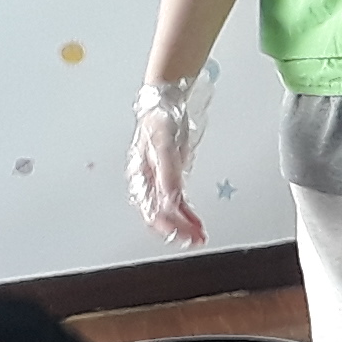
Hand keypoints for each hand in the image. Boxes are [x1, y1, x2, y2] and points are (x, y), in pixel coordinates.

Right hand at [129, 75, 208, 247]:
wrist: (166, 101)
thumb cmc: (160, 119)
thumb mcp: (164, 143)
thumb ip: (168, 172)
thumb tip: (171, 199)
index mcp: (141, 176)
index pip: (152, 210)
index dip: (169, 225)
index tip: (185, 234)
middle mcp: (147, 182)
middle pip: (159, 215)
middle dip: (178, 230)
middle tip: (197, 240)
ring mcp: (159, 180)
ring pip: (169, 212)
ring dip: (184, 225)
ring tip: (200, 236)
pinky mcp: (170, 176)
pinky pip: (176, 201)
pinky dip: (187, 213)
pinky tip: (196, 221)